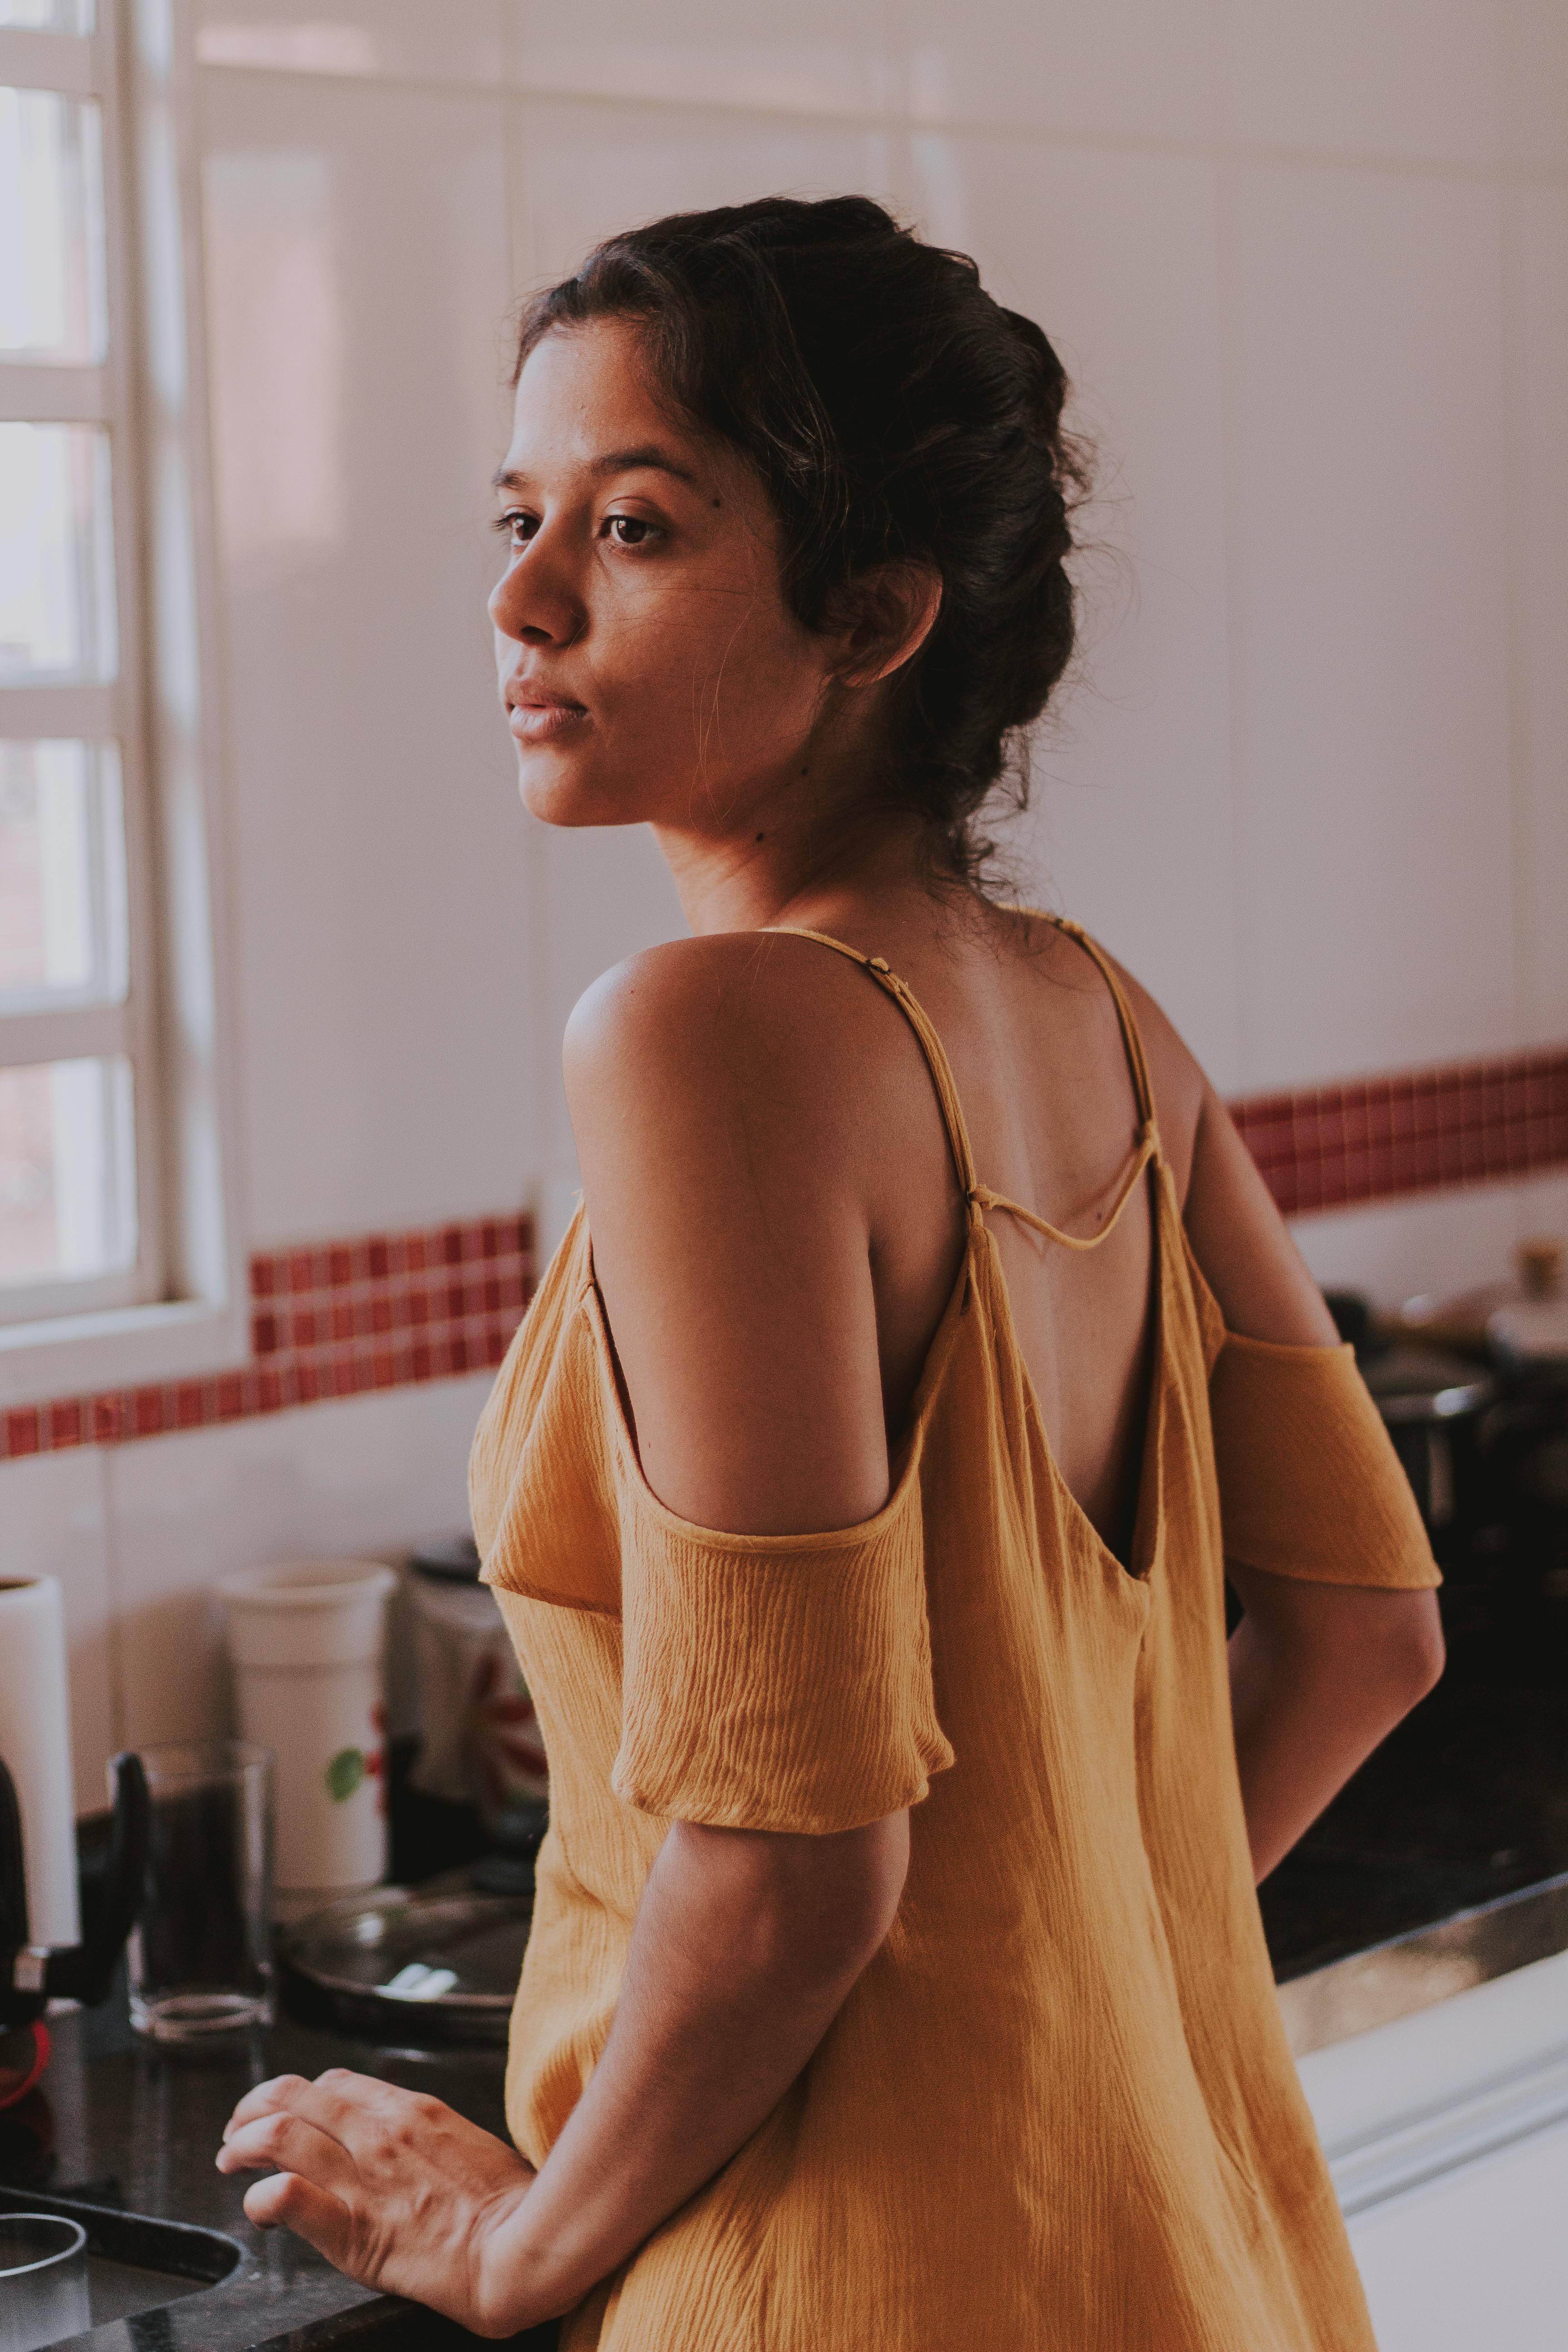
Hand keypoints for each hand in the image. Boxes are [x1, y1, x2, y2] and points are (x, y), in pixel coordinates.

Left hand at [216, 2069, 544, 2337]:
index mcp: (411, 2110)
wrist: (519, 2250)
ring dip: (242, 2143)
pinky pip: (286, 2196)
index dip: (301, 2096)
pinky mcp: (353, 2228)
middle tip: (237, 2130)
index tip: (288, 2115)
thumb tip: (401, 2137)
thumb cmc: (505, 2205)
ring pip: (279, 2134)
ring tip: (229, 2159)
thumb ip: (424, 2134)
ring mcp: (364, 2177)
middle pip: (296, 2095)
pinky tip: (259, 2209)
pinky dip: (261, 2197)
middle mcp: (380, 2132)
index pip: (334, 2082)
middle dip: (254, 2107)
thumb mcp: (467, 2143)